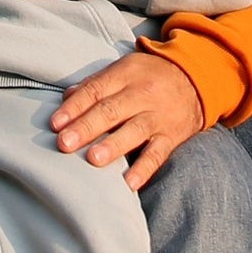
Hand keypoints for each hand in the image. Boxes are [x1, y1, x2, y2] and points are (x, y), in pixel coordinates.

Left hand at [51, 50, 205, 188]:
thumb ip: (95, 84)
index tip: (55, 124)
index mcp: (126, 74)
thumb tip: (65, 100)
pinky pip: (158, 154)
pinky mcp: (172, 136)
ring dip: (113, 145)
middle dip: (86, 127)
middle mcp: (142, 94)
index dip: (74, 107)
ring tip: (93, 159)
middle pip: (111, 110)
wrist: (197, 78)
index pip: (96, 90)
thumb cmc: (150, 76)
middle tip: (64, 143)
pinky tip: (128, 183)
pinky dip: (144, 169)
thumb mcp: (124, 69)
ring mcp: (158, 116)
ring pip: (134, 130)